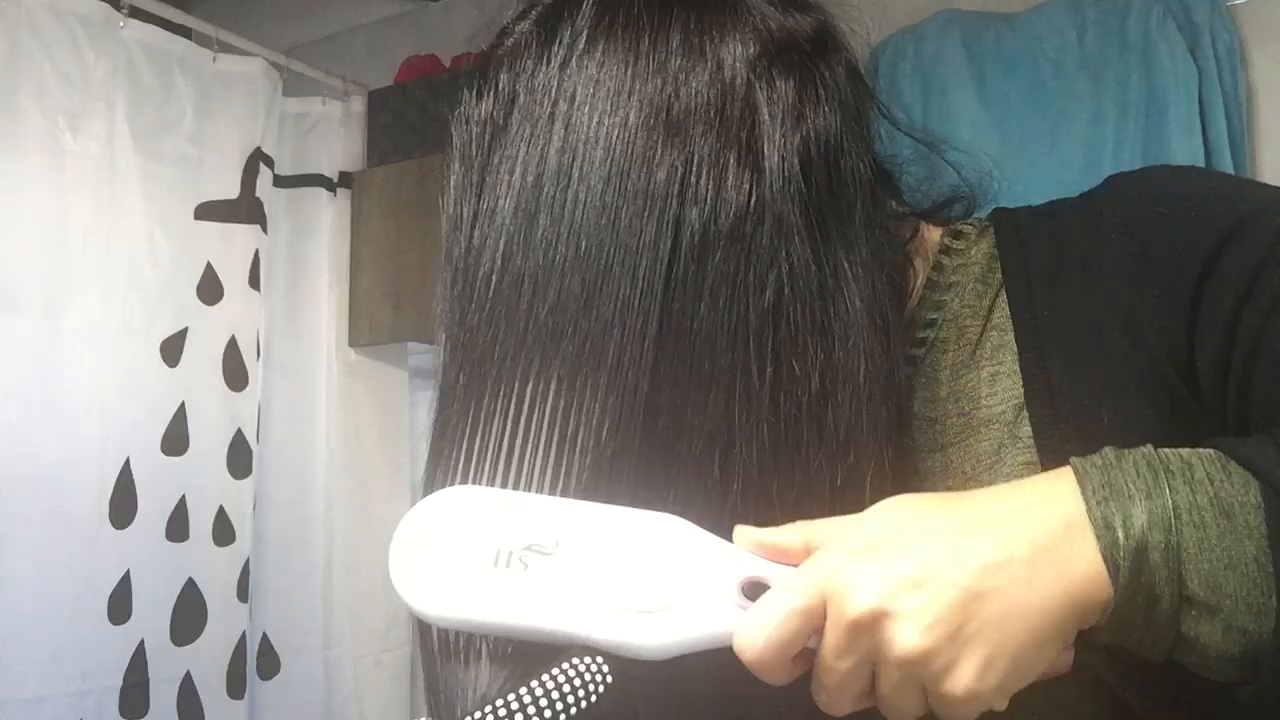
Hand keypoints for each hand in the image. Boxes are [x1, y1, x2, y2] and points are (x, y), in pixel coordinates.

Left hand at [731, 466, 1113, 719]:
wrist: (1053, 546)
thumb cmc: (960, 529)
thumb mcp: (873, 521)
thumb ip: (804, 541)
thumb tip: (744, 542)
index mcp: (835, 576)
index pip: (759, 645)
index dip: (770, 655)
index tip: (791, 653)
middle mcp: (865, 622)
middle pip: (826, 692)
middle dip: (852, 673)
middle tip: (888, 634)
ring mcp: (912, 662)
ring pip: (882, 707)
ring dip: (904, 684)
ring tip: (935, 633)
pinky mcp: (958, 694)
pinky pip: (933, 714)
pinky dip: (949, 693)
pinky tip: (967, 650)